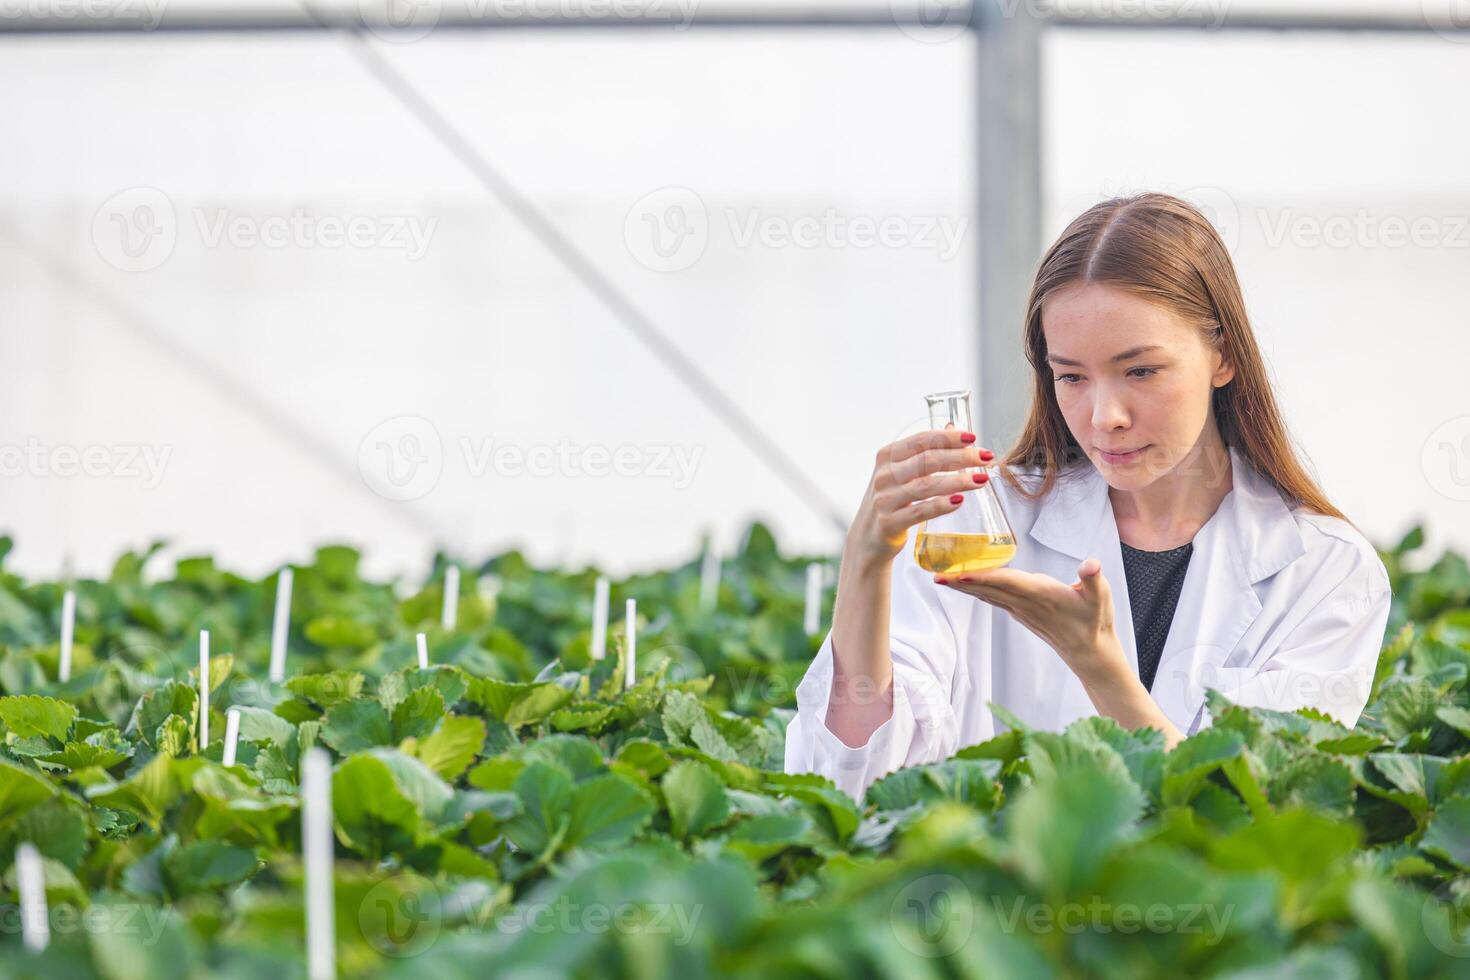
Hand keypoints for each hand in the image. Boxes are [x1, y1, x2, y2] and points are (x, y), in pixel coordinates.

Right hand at [844, 426, 994, 572]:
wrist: (868, 536)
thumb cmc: (891, 500)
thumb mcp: (901, 472)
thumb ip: (924, 451)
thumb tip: (953, 427)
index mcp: (887, 456)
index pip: (921, 440)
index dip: (948, 437)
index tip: (973, 438)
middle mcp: (884, 475)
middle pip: (927, 460)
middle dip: (960, 457)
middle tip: (985, 457)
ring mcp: (884, 499)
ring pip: (926, 485)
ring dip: (957, 481)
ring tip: (981, 480)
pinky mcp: (889, 523)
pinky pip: (920, 512)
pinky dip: (941, 505)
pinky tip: (959, 501)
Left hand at [935, 558, 1127, 682]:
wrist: (1090, 651)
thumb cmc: (1095, 619)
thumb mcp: (1102, 597)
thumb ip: (1094, 579)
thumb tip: (1091, 564)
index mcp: (1042, 595)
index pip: (1007, 583)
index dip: (984, 577)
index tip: (960, 574)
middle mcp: (1026, 603)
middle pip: (988, 589)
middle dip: (961, 582)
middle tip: (935, 576)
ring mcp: (1021, 610)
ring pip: (987, 594)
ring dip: (963, 586)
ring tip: (941, 578)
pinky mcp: (1021, 612)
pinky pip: (993, 599)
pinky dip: (976, 590)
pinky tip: (964, 583)